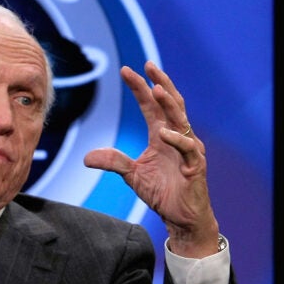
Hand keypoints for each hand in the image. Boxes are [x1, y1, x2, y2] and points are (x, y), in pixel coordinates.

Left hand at [83, 61, 219, 257]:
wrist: (181, 218)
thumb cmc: (162, 193)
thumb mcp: (132, 175)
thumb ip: (113, 162)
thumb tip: (87, 158)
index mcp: (161, 135)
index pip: (150, 105)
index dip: (140, 87)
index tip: (126, 70)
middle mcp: (177, 137)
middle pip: (170, 103)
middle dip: (160, 83)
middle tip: (148, 65)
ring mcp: (189, 149)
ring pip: (181, 120)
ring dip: (169, 104)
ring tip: (156, 89)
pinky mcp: (195, 165)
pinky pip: (187, 148)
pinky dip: (176, 139)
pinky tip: (163, 132)